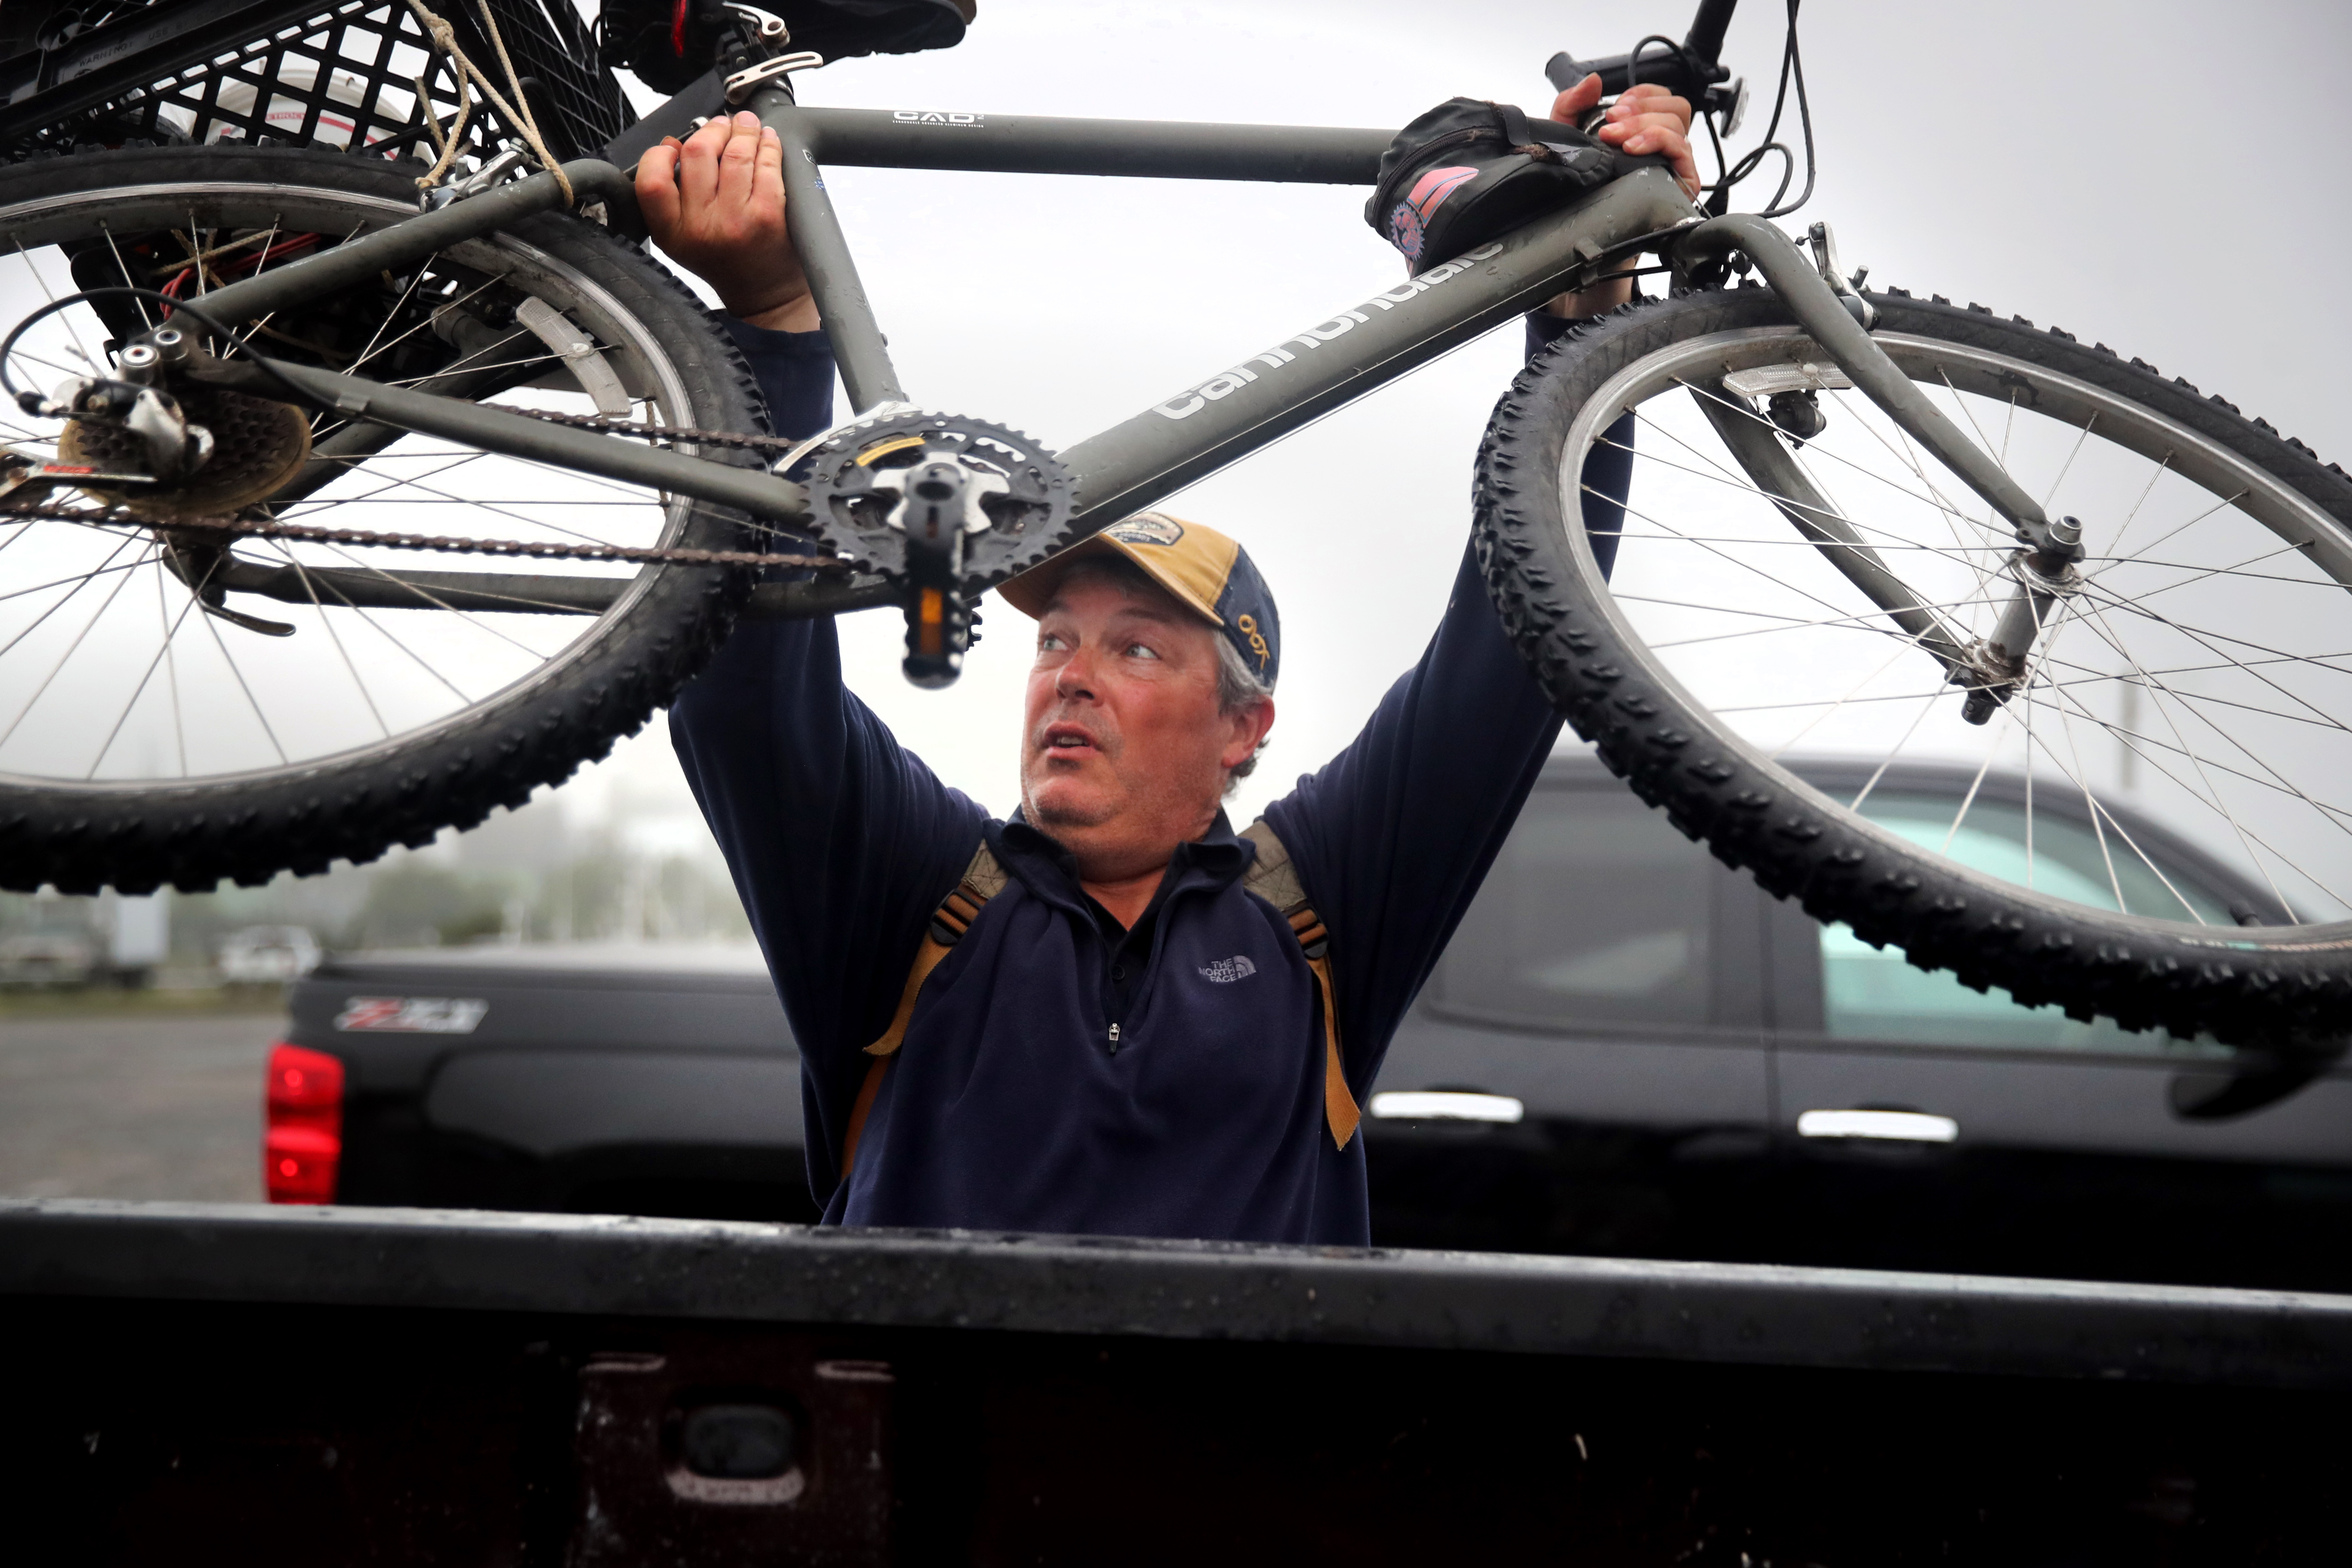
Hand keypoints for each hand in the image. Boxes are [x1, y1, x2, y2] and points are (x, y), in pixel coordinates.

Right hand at [635, 110, 818, 331]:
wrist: (766, 297)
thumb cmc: (727, 260)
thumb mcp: (685, 234)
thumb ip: (673, 192)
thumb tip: (672, 142)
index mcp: (672, 232)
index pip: (652, 179)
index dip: (661, 153)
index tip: (675, 146)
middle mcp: (701, 228)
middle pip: (697, 153)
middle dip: (712, 130)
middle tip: (722, 125)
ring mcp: (736, 221)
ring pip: (734, 154)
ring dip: (742, 130)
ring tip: (747, 125)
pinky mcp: (769, 216)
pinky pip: (765, 166)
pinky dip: (768, 145)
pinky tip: (767, 140)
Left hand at [1551, 74, 1698, 198]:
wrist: (1578, 227)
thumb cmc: (1578, 185)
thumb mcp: (1566, 137)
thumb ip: (1573, 102)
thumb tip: (1594, 81)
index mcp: (1645, 130)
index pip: (1660, 97)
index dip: (1640, 96)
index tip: (1614, 110)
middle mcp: (1663, 145)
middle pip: (1676, 107)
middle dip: (1642, 110)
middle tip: (1611, 125)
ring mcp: (1674, 164)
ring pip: (1678, 126)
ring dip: (1645, 126)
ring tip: (1617, 141)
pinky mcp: (1682, 183)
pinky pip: (1681, 150)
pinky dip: (1658, 141)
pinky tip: (1633, 149)